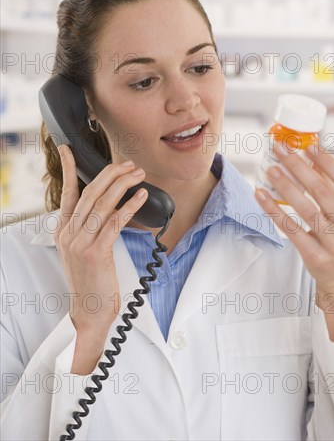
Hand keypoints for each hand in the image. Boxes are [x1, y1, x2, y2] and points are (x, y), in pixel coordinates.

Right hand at [54, 145, 148, 338]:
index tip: (68, 150)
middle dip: (111, 174)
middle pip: (90, 193)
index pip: (67, 193)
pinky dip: (130, 206)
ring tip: (138, 174)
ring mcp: (80, 243)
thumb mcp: (83, 250)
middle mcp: (69, 234)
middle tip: (129, 164)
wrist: (90, 312)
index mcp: (64, 231)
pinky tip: (141, 196)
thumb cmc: (92, 281)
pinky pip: (114, 222)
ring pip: (102, 203)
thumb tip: (110, 206)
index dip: (68, 169)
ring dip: (123, 184)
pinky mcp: (96, 252)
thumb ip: (90, 227)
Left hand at [254, 143, 333, 338]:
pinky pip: (290, 229)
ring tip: (270, 169)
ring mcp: (333, 244)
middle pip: (322, 191)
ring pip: (305, 209)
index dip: (328, 162)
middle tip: (280, 150)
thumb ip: (333, 190)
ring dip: (285, 186)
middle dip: (298, 167)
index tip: (309, 146)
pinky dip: (273, 211)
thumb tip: (312, 159)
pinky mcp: (314, 257)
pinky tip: (261, 195)